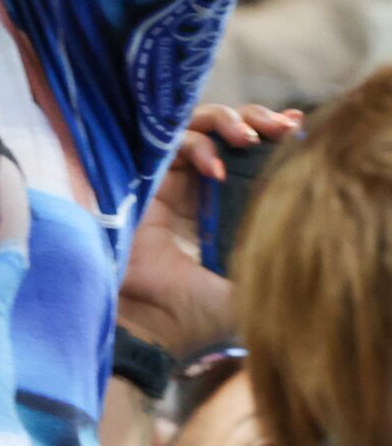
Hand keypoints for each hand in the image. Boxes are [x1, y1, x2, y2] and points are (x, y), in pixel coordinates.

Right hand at [119, 101, 297, 353]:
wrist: (159, 326)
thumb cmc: (203, 313)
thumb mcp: (257, 280)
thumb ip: (275, 252)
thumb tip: (303, 224)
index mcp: (222, 209)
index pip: (245, 157)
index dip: (269, 136)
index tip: (294, 128)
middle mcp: (194, 190)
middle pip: (221, 132)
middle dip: (252, 120)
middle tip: (278, 127)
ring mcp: (167, 184)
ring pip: (194, 127)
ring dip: (226, 123)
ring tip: (248, 138)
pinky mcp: (142, 182)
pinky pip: (168, 145)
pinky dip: (195, 146)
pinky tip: (214, 168)